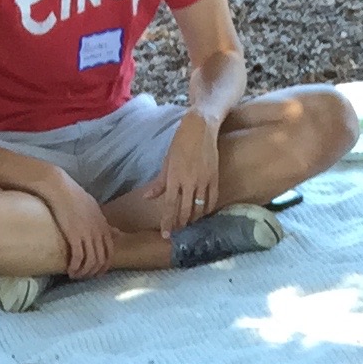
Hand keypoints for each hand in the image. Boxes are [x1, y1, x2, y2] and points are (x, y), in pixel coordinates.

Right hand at [41, 169, 117, 280]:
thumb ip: (99, 220)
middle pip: (101, 259)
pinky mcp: (75, 236)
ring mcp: (87, 234)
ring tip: (75, 275)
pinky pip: (79, 258)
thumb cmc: (72, 195)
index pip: (110, 251)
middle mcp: (98, 231)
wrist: (59, 188)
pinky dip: (75, 268)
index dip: (105, 265)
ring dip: (84, 273)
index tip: (96, 271)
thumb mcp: (92, 207)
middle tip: (84, 277)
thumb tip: (107, 229)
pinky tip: (69, 270)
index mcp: (103, 224)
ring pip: (91, 262)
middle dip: (94, 272)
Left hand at [141, 112, 221, 232]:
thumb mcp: (167, 161)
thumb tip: (148, 197)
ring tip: (190, 223)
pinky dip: (207, 209)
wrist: (200, 128)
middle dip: (181, 224)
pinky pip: (212, 199)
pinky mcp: (214, 177)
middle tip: (178, 231)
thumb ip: (159, 182)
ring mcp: (203, 180)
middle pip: (185, 210)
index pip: (169, 206)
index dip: (167, 222)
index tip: (165, 235)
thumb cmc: (180, 143)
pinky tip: (203, 213)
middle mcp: (188, 181)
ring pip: (199, 207)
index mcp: (174, 177)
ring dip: (194, 218)